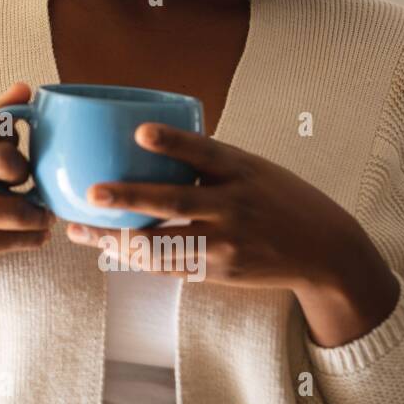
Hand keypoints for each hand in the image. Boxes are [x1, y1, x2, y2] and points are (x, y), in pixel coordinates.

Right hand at [0, 82, 55, 336]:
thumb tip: (25, 88)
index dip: (13, 135)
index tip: (14, 148)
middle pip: (6, 160)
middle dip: (25, 173)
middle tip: (24, 183)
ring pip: (17, 209)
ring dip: (39, 214)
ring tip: (41, 214)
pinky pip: (15, 240)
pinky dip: (35, 237)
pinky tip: (35, 234)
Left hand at [64, 122, 400, 347]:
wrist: (324, 250)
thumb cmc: (277, 198)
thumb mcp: (252, 168)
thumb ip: (207, 159)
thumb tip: (146, 139)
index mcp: (242, 170)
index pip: (204, 152)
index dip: (173, 142)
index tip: (141, 132)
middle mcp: (234, 206)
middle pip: (177, 202)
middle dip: (131, 197)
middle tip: (92, 192)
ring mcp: (227, 243)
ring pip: (164, 244)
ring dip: (117, 239)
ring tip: (79, 229)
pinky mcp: (221, 271)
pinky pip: (170, 265)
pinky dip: (135, 258)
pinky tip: (105, 248)